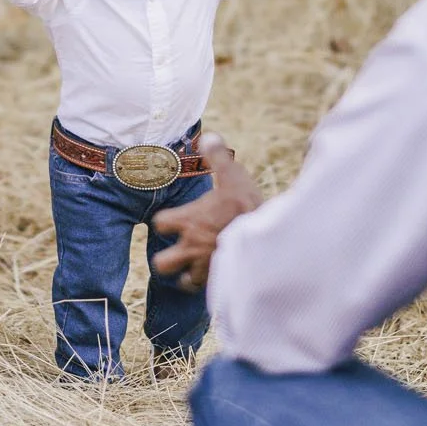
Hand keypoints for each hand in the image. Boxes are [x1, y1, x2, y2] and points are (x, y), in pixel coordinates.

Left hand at [151, 133, 263, 290]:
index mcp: (188, 220)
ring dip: (186, 275)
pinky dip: (206, 285)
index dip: (164, 221)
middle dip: (165, 259)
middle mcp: (191, 246)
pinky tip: (214, 277)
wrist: (267, 235)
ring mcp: (204, 265)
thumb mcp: (233, 174)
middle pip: (160, 263)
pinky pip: (205, 289)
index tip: (174, 218)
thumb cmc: (246, 205)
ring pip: (183, 280)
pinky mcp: (220, 279)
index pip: (159, 223)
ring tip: (193, 268)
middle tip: (177, 249)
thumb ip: (218, 156)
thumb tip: (208, 136)